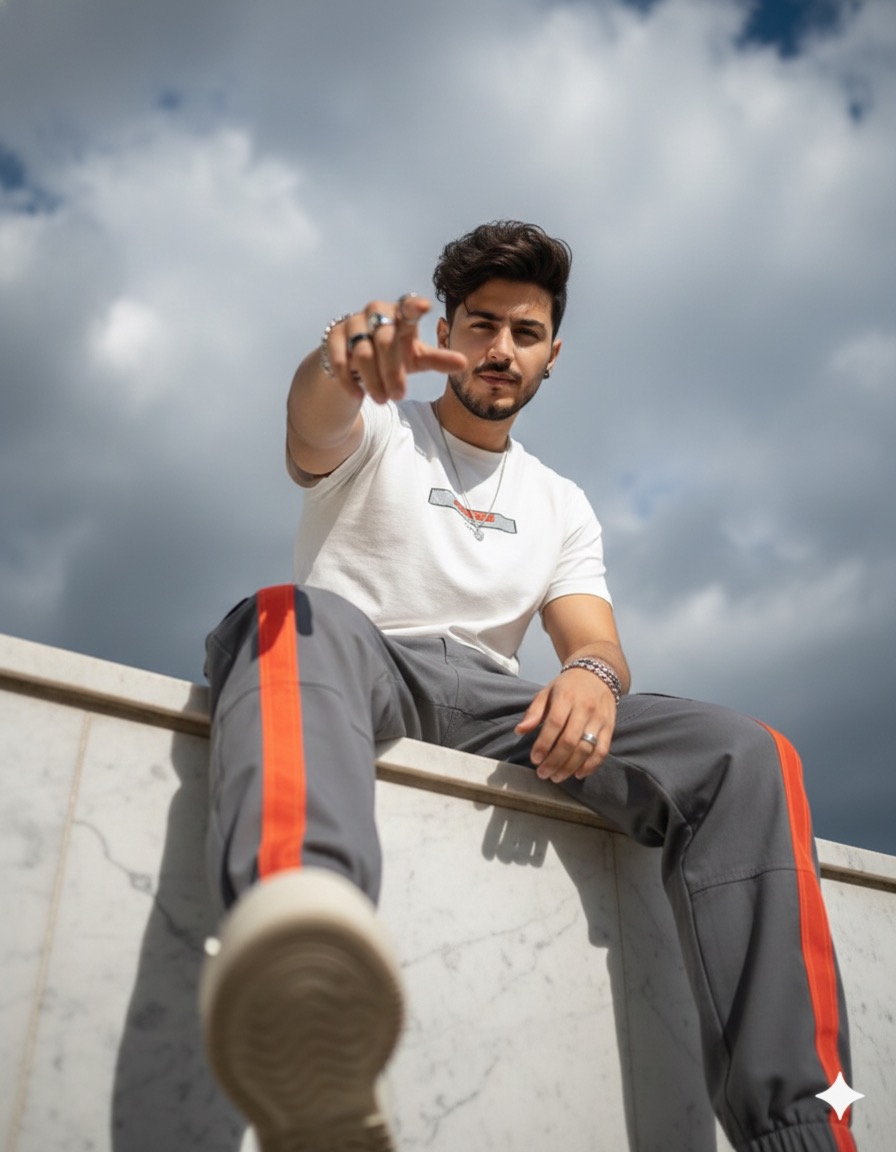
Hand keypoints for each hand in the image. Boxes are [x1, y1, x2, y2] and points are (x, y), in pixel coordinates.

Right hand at [325, 294, 466, 403]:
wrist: (353, 361)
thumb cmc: (392, 355)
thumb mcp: (416, 358)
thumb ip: (438, 360)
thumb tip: (464, 363)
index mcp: (399, 314)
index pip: (407, 306)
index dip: (414, 306)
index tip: (425, 306)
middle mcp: (375, 313)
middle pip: (385, 340)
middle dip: (393, 372)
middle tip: (399, 396)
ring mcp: (352, 323)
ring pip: (362, 353)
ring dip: (374, 381)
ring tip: (383, 400)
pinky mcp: (332, 337)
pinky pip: (339, 360)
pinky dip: (349, 381)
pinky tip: (359, 396)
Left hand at [515, 668, 616, 783]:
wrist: (598, 673)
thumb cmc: (567, 686)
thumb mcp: (547, 692)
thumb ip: (534, 712)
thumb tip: (519, 731)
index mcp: (566, 697)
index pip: (554, 724)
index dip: (544, 744)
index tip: (534, 759)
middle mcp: (584, 708)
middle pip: (570, 740)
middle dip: (554, 761)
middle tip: (543, 774)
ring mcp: (599, 718)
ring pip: (586, 748)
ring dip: (570, 767)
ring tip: (556, 777)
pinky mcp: (610, 727)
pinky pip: (602, 750)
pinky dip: (590, 766)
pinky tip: (578, 774)